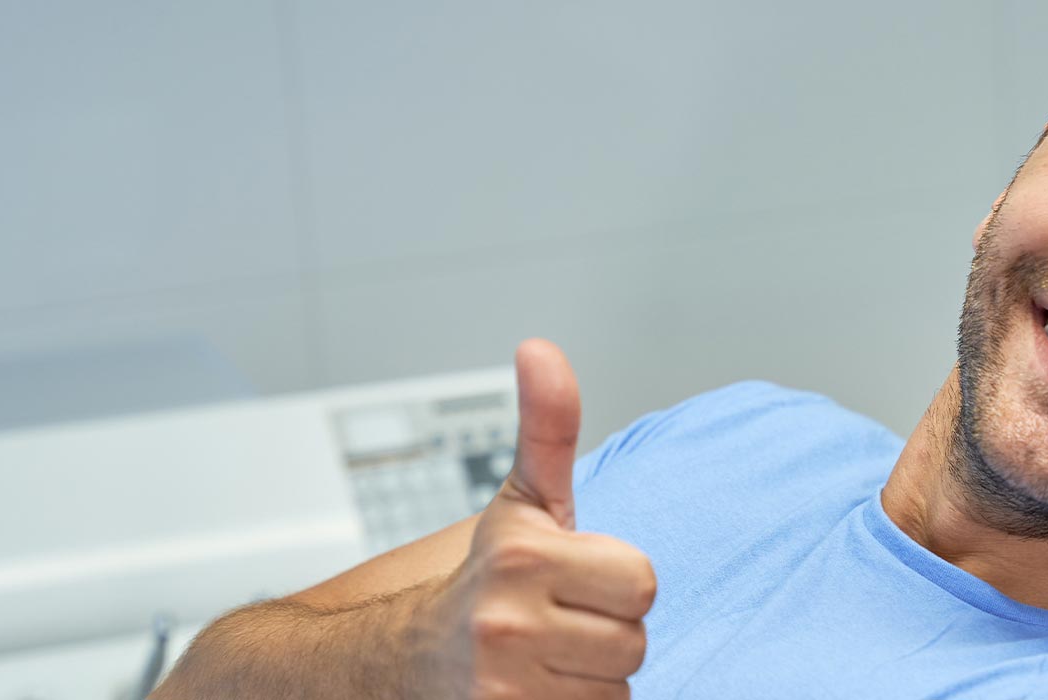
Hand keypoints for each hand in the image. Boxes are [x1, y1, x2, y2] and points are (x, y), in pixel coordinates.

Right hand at [419, 339, 656, 698]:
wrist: (404, 660)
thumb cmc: (484, 577)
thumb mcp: (522, 502)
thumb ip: (547, 428)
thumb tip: (541, 349)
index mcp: (522, 559)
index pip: (643, 582)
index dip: (616, 583)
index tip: (574, 580)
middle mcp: (508, 626)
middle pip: (635, 642)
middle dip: (605, 634)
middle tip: (558, 623)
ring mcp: (506, 689)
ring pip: (617, 690)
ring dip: (591, 679)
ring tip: (547, 658)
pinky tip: (541, 690)